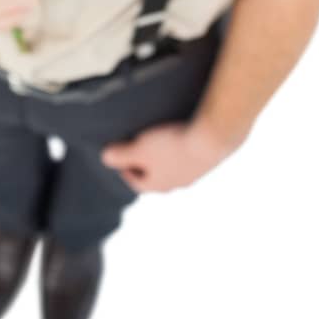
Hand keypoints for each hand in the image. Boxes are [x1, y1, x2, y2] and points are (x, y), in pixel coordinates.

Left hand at [100, 116, 246, 193]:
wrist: (213, 138)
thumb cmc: (173, 145)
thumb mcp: (140, 148)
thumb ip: (122, 155)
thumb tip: (105, 158)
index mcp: (158, 184)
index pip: (137, 182)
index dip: (125, 170)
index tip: (119, 157)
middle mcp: (178, 183)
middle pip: (156, 176)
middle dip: (146, 163)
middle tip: (139, 148)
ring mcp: (195, 173)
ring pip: (174, 167)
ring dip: (165, 156)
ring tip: (160, 139)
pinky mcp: (208, 160)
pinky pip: (189, 156)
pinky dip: (182, 148)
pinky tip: (182, 134)